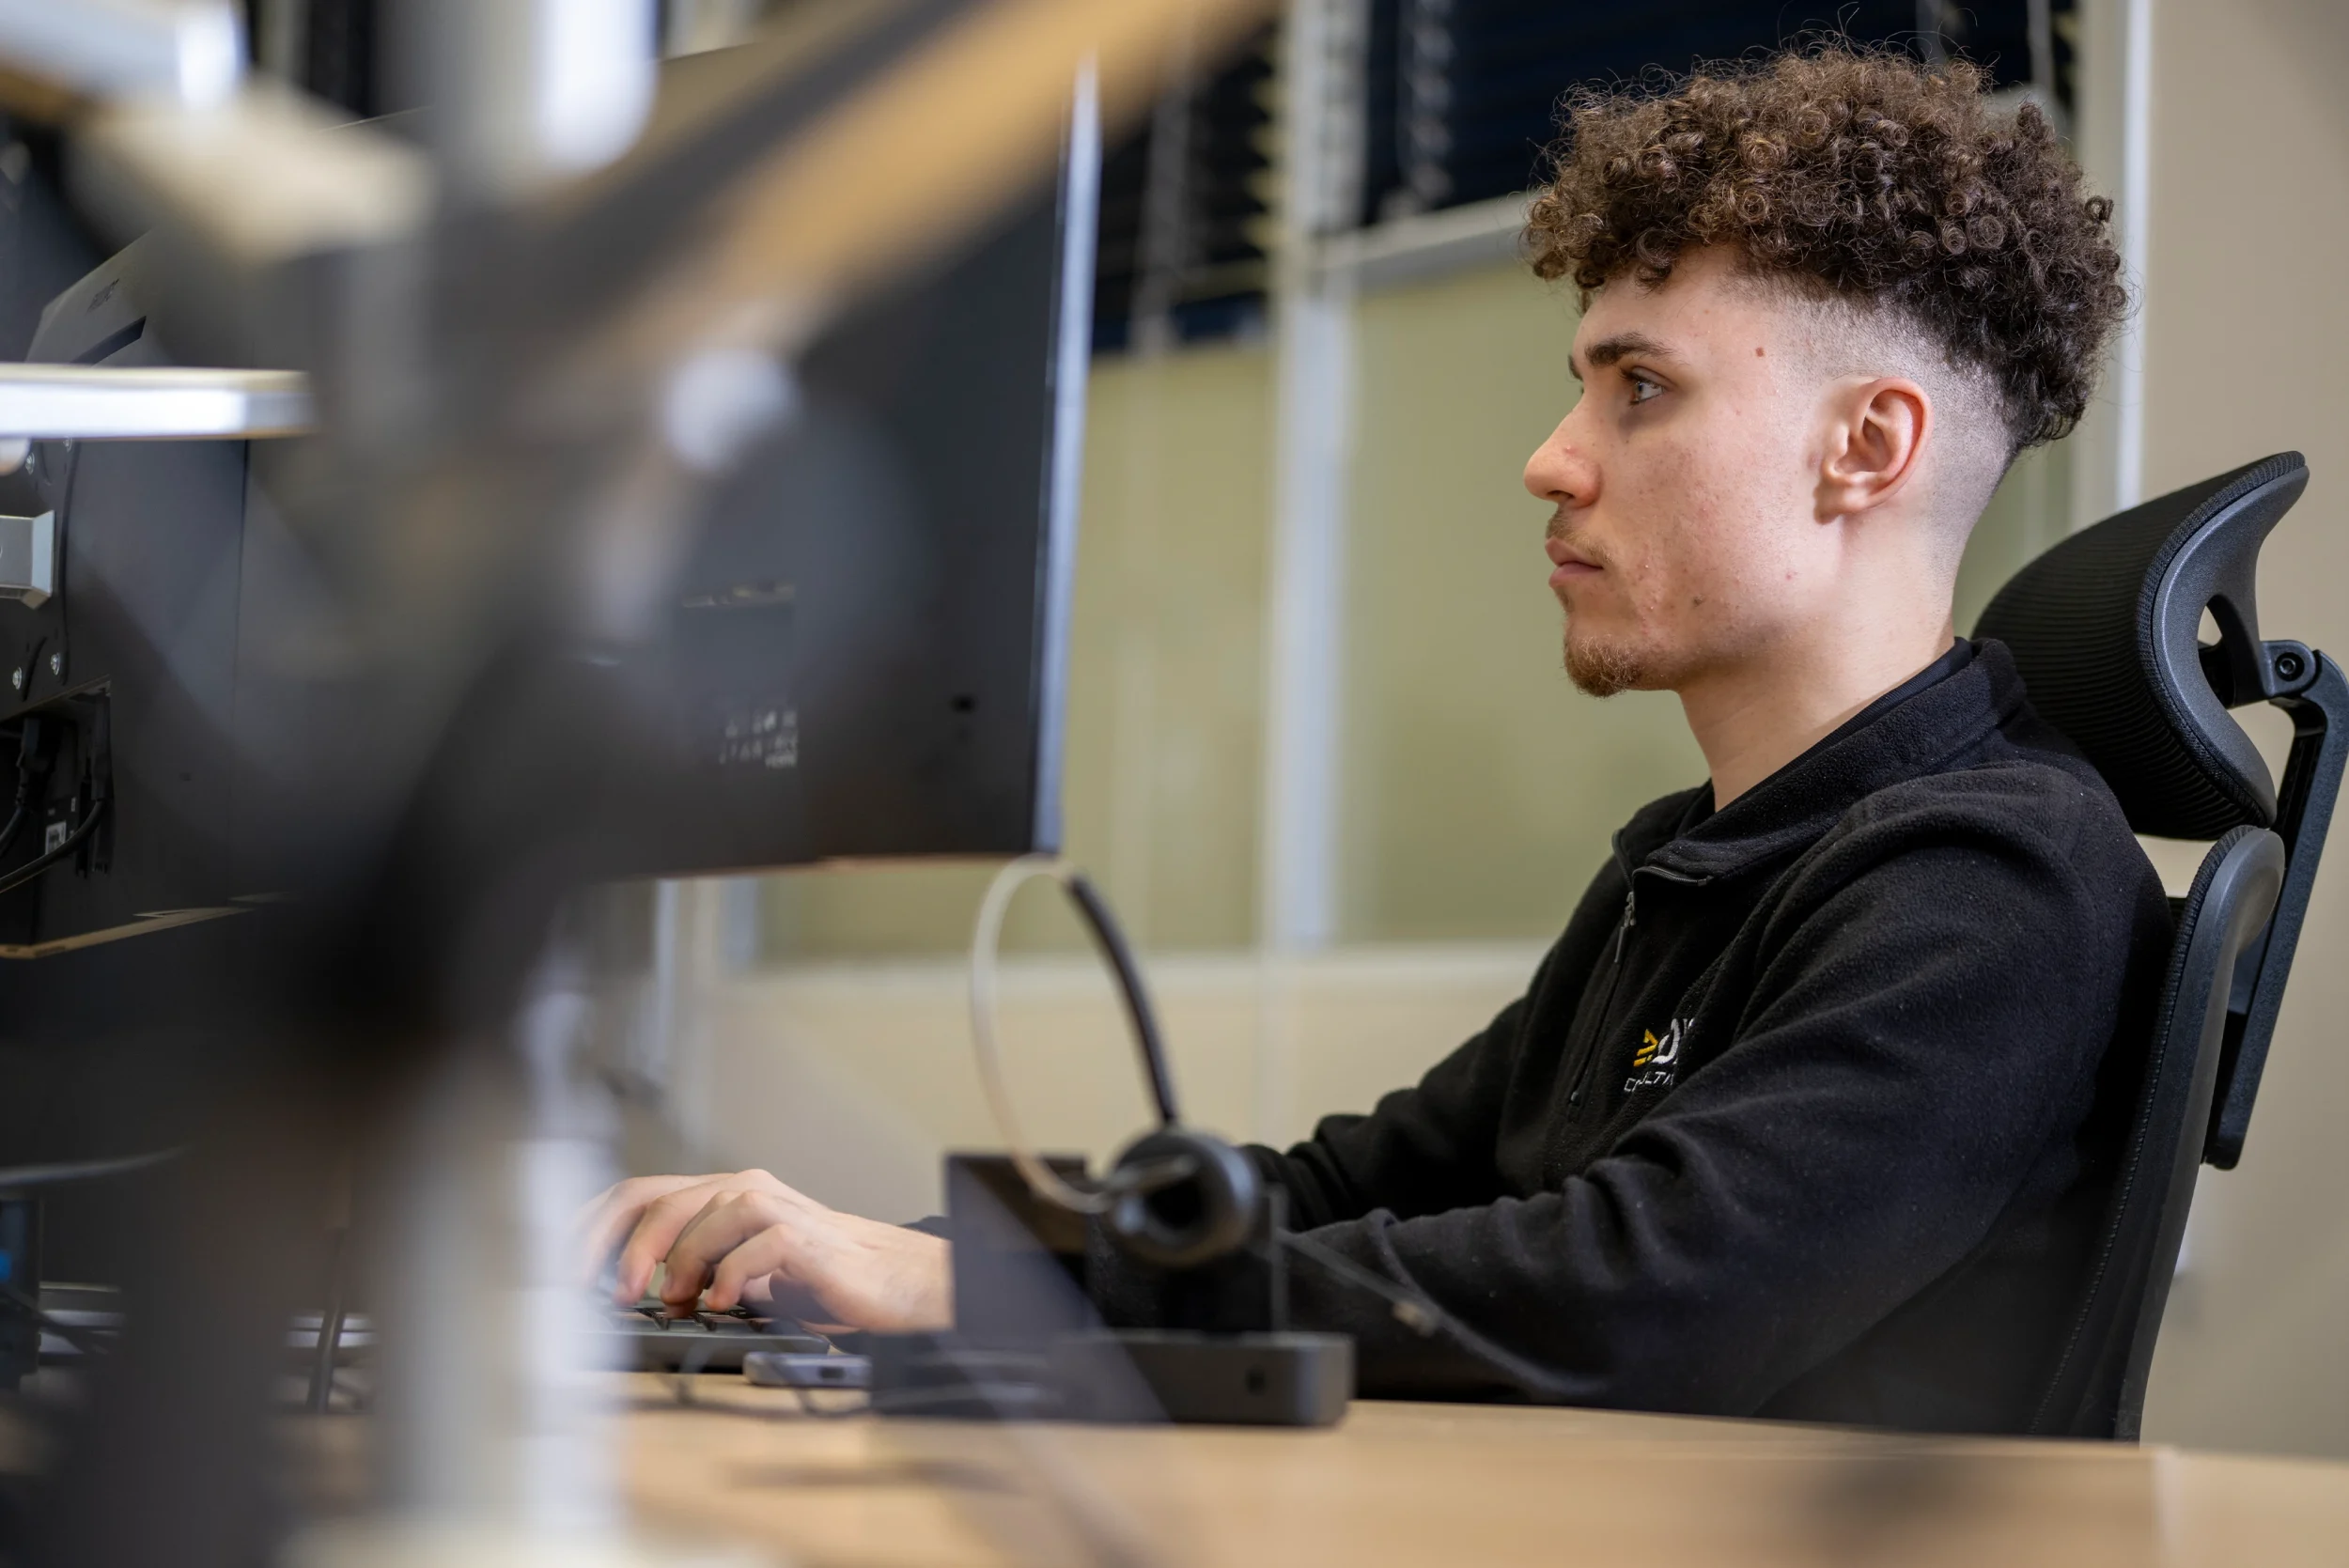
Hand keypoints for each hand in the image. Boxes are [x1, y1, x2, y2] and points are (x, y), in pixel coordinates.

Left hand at [579, 1169, 949, 1334]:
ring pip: (702, 1214)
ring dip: (677, 1264)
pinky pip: (753, 1245)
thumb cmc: (820, 1280)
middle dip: (618, 1247)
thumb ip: (696, 1271)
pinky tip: (723, 1303)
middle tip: (608, 1294)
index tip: (564, 1269)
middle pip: (657, 1199)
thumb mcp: (742, 1275)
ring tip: (678, 1302)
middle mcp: (744, 1191)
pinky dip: (729, 1276)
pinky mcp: (805, 1236)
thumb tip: (629, 1294)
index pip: (638, 1195)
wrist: (894, 1284)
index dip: (592, 1228)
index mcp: (722, 1197)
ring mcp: (776, 1207)